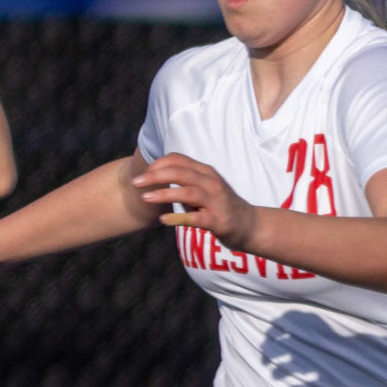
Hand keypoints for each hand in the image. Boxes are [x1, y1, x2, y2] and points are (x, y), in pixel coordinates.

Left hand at [132, 152, 258, 250]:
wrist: (250, 225)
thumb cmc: (221, 206)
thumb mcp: (204, 188)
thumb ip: (184, 182)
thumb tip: (156, 176)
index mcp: (206, 173)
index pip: (179, 160)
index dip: (159, 164)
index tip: (143, 172)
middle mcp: (211, 183)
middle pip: (180, 173)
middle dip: (155, 176)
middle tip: (136, 182)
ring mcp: (216, 202)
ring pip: (187, 192)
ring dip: (164, 194)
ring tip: (144, 198)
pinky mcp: (218, 221)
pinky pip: (196, 218)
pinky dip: (178, 218)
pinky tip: (163, 220)